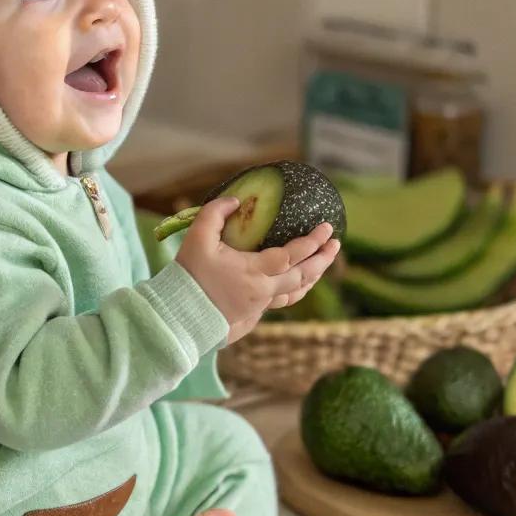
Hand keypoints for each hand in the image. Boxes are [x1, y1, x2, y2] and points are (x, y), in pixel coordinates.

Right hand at [175, 197, 340, 346]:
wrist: (179, 315)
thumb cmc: (189, 276)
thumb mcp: (197, 238)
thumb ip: (215, 213)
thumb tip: (235, 200)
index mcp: (254, 271)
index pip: (293, 255)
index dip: (312, 241)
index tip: (327, 227)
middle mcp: (263, 290)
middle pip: (303, 276)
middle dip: (323, 259)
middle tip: (335, 244)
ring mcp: (260, 305)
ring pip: (296, 292)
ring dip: (313, 276)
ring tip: (323, 263)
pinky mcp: (253, 314)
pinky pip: (283, 301)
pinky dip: (297, 290)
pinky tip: (300, 284)